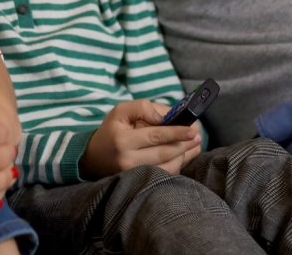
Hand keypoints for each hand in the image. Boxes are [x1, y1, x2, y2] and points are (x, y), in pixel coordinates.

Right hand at [79, 99, 201, 177]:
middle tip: (197, 135)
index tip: (192, 129)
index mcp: (123, 141)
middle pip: (164, 153)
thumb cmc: (111, 130)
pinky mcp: (140, 183)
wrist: (94, 158)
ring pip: (167, 167)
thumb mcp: (121, 111)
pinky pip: (165, 175)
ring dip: (184, 155)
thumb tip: (165, 117)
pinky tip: (182, 154)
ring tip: (194, 144)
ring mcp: (134, 175)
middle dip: (184, 144)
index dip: (176, 133)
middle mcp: (128, 161)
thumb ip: (142, 107)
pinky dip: (177, 165)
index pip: (155, 136)